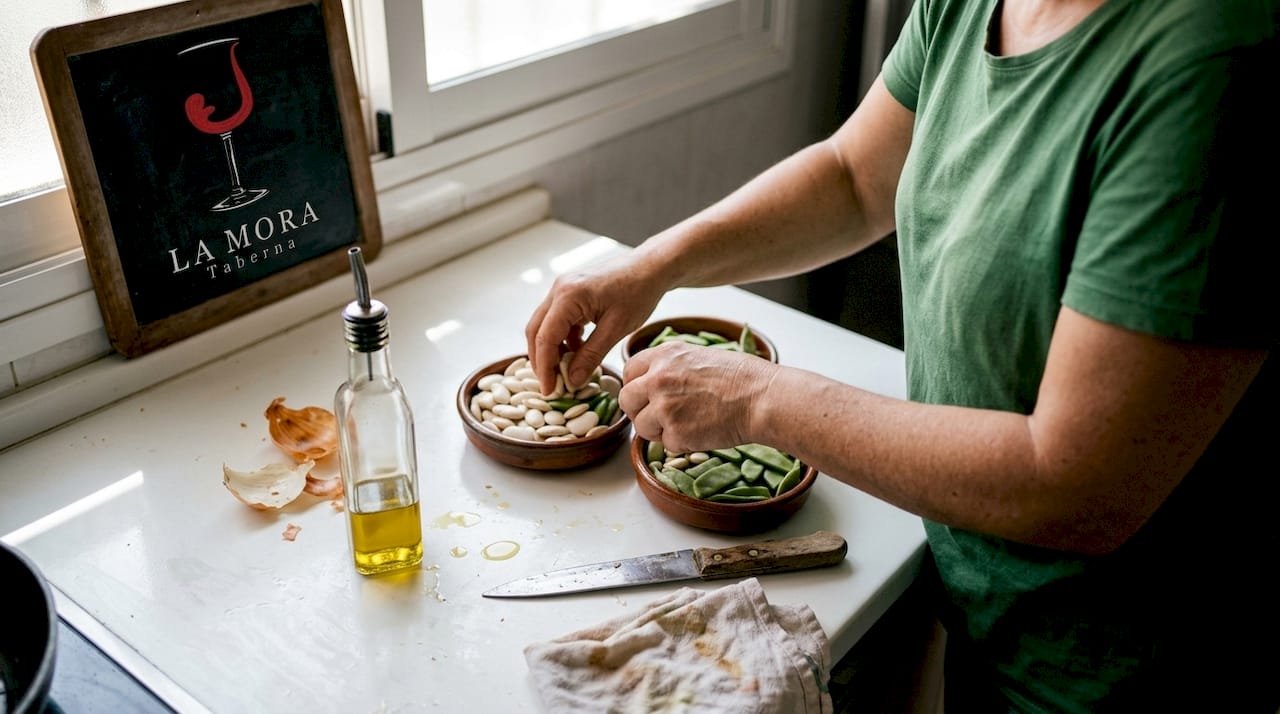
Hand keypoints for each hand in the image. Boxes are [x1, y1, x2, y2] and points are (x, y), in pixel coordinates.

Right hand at [525, 254, 664, 393]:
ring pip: (544, 326)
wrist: (651, 267)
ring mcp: (562, 289)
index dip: (544, 368)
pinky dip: (563, 339)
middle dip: (541, 361)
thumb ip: (591, 356)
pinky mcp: (570, 293)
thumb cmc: (638, 292)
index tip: (549, 390)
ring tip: (565, 373)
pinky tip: (577, 353)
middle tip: (552, 385)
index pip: (545, 338)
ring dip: (552, 350)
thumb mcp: (616, 329)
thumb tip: (571, 381)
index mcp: (568, 296)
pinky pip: (558, 320)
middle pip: (536, 331)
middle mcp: (559, 289)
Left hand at [619, 341, 778, 453]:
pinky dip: (681, 443)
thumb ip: (671, 367)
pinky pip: (666, 444)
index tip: (646, 395)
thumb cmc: (741, 377)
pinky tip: (701, 432)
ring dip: (658, 431)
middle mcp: (658, 379)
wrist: (762, 398)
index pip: (630, 371)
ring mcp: (664, 407)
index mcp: (664, 355)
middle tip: (659, 417)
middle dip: (639, 410)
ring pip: (641, 426)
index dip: (637, 386)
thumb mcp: (699, 356)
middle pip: (626, 399)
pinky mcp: (676, 433)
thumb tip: (653, 382)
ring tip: (686, 425)